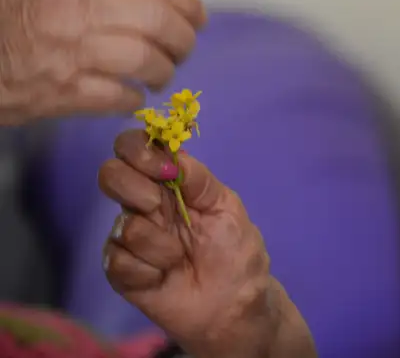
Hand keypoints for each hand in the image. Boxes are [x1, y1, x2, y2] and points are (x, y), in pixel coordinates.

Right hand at [0, 0, 205, 126]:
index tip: (196, 13)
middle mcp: (78, 11)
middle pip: (157, 20)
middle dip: (183, 36)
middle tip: (185, 47)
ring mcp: (73, 54)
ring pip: (146, 59)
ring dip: (164, 69)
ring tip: (162, 74)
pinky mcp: (66, 93)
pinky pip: (121, 96)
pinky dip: (135, 97)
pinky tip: (134, 95)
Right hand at [99, 129, 315, 357]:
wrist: (233, 304)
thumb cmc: (235, 251)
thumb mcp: (227, 207)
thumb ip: (199, 179)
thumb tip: (172, 155)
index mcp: (169, 182)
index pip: (134, 148)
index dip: (139, 150)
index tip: (164, 170)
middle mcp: (143, 203)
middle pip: (110, 174)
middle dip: (137, 189)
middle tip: (162, 210)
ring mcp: (128, 236)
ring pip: (124, 224)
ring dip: (160, 244)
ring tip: (180, 258)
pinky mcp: (119, 269)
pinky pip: (118, 260)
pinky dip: (148, 270)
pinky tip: (164, 278)